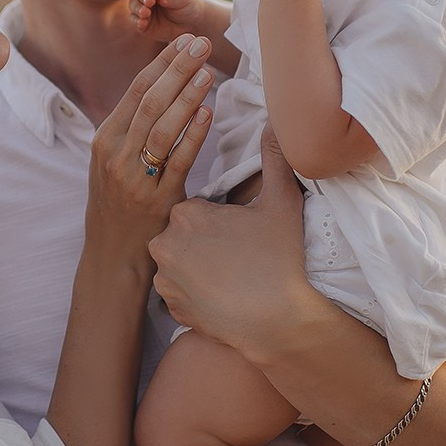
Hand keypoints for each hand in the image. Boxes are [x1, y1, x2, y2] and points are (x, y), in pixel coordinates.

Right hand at [88, 35, 213, 267]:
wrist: (112, 253)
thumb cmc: (118, 203)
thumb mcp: (112, 162)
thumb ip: (131, 129)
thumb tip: (163, 88)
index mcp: (104, 139)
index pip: (135, 91)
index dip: (161, 64)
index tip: (185, 42)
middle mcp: (115, 154)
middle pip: (149, 101)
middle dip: (177, 69)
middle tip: (202, 44)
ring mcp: (134, 177)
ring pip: (162, 127)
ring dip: (187, 96)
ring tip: (208, 71)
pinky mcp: (156, 198)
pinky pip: (178, 160)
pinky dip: (194, 134)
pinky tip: (209, 114)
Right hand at [130, 0, 201, 41]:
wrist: (191, 22)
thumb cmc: (188, 4)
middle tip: (149, 2)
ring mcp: (144, 5)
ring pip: (134, 3)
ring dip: (138, 8)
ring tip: (145, 13)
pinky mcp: (142, 19)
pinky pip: (135, 19)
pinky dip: (137, 21)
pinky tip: (142, 23)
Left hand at [149, 128, 318, 366]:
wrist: (277, 320)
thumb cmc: (280, 259)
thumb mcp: (281, 203)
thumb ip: (275, 160)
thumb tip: (275, 125)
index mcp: (186, 212)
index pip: (194, 208)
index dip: (217, 220)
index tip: (237, 232)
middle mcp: (165, 242)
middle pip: (181, 235)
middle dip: (202, 242)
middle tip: (234, 256)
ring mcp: (164, 277)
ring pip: (177, 263)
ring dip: (194, 267)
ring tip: (228, 277)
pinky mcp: (169, 306)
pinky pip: (177, 292)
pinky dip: (193, 293)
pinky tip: (219, 296)